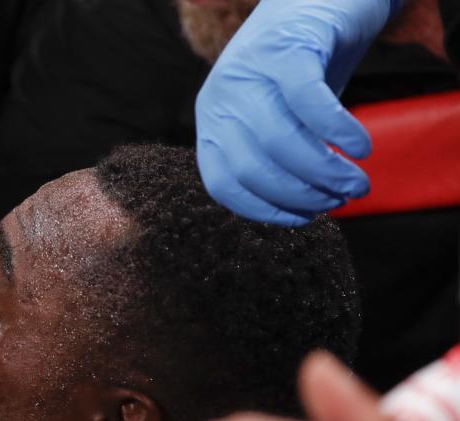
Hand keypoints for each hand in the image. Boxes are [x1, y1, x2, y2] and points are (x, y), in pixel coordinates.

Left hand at [196, 0, 397, 225]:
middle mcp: (221, 96)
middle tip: (342, 200)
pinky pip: (308, 103)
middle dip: (301, 195)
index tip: (302, 219)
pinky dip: (338, 131)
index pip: (223, 183)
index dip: (263, 209)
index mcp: (212, 120)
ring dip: (324, 171)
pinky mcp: (286, 47)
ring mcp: (249, 70)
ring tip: (357, 182)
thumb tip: (301, 209)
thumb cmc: (300, 67)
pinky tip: (361, 147)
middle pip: (254, 167)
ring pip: (281, 141)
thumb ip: (274, 155)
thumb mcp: (273, 114)